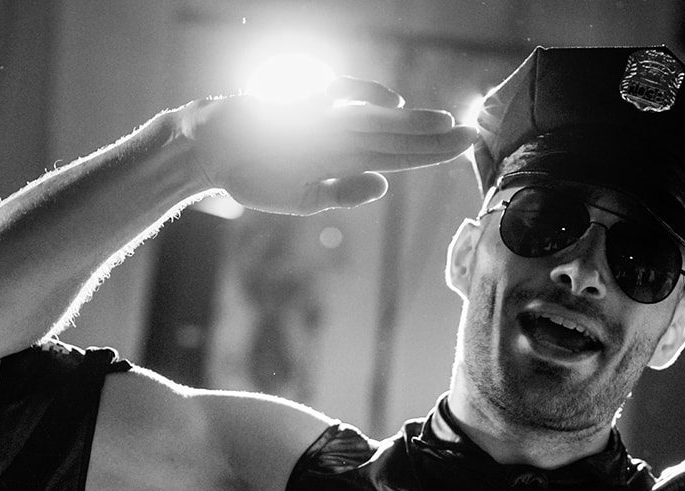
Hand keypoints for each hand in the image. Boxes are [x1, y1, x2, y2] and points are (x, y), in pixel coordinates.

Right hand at [180, 77, 477, 215]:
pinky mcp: (301, 110)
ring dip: (412, 125)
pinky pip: (338, 101)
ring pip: (377, 125)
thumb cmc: (252, 175)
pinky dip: (363, 98)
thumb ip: (343, 192)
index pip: (398, 157)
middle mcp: (341, 140)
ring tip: (448, 125)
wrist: (210, 153)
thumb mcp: (302, 198)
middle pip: (397, 140)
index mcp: (343, 160)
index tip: (463, 149)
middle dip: (435, 140)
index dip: (431, 153)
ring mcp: (323, 124)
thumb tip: (384, 187)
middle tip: (474, 134)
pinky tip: (394, 102)